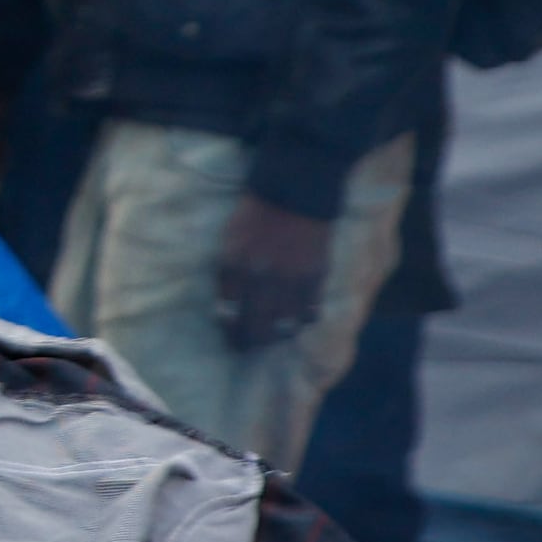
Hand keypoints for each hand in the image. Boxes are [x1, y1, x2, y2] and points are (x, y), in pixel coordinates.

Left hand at [213, 193, 332, 351]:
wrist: (293, 192)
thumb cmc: (256, 213)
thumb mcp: (229, 239)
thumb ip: (228, 272)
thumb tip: (227, 304)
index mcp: (232, 266)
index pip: (227, 314)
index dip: (229, 331)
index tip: (231, 337)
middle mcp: (259, 278)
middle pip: (254, 327)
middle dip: (249, 343)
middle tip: (247, 349)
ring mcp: (289, 280)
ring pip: (283, 326)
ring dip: (277, 336)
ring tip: (274, 337)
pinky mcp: (315, 278)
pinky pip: (310, 313)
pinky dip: (304, 320)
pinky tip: (299, 320)